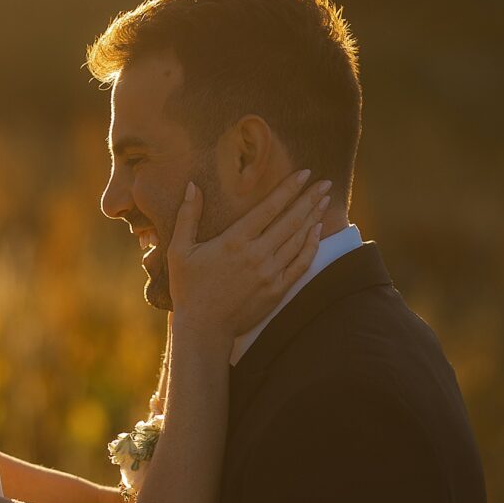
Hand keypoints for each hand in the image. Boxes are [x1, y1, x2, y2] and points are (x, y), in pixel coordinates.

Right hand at [168, 169, 330, 336]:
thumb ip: (187, 216)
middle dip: (309, 199)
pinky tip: (317, 232)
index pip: (269, 207)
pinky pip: (301, 264)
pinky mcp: (277, 290)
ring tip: (324, 200)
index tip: (304, 173)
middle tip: (324, 183)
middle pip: (290, 220)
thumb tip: (192, 186)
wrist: (204, 328)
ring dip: (313, 218)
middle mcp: (257, 255)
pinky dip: (311, 246)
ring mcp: (270, 273)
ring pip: (298, 239)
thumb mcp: (178, 250)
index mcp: (234, 241)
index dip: (289, 188)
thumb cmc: (189, 288)